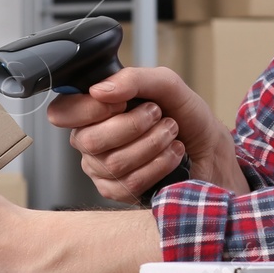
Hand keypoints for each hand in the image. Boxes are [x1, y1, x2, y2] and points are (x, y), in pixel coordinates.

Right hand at [46, 66, 248, 202]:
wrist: (211, 149)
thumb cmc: (186, 116)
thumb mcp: (166, 84)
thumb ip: (134, 78)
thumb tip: (100, 90)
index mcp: (94, 110)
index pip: (62, 112)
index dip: (89, 108)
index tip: (121, 101)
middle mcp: (91, 141)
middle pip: (88, 140)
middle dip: (133, 125)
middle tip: (158, 115)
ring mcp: (102, 170)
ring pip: (113, 163)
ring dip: (153, 143)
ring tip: (171, 133)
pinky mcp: (119, 193)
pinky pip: (129, 184)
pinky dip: (159, 164)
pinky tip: (172, 155)